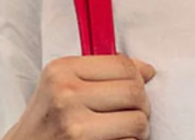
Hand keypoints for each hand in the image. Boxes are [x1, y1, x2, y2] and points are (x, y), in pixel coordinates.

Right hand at [6, 54, 155, 139]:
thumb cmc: (47, 119)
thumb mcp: (62, 85)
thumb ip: (100, 72)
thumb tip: (147, 70)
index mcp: (61, 70)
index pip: (122, 64)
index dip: (138, 77)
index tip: (138, 87)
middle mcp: (66, 95)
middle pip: (133, 91)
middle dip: (143, 105)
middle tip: (137, 113)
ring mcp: (75, 126)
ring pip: (137, 120)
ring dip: (141, 128)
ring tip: (129, 130)